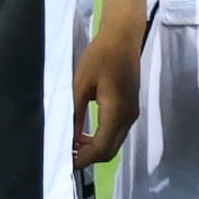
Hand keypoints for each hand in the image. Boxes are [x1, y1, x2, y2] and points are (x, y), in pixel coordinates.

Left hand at [72, 26, 143, 168]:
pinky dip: (102, 139)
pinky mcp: (130, 109)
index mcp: (116, 111)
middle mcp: (128, 117)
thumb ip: (75, 113)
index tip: (66, 161)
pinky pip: (117, 133)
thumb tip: (68, 138)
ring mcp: (132, 114)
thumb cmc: (100, 56)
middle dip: (89, 157)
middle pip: (110, 151)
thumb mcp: (80, 84)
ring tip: (73, 143)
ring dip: (95, 148)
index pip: (102, 147)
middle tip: (67, 153)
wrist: (123, 38)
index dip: (84, 158)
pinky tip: (85, 133)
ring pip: (115, 143)